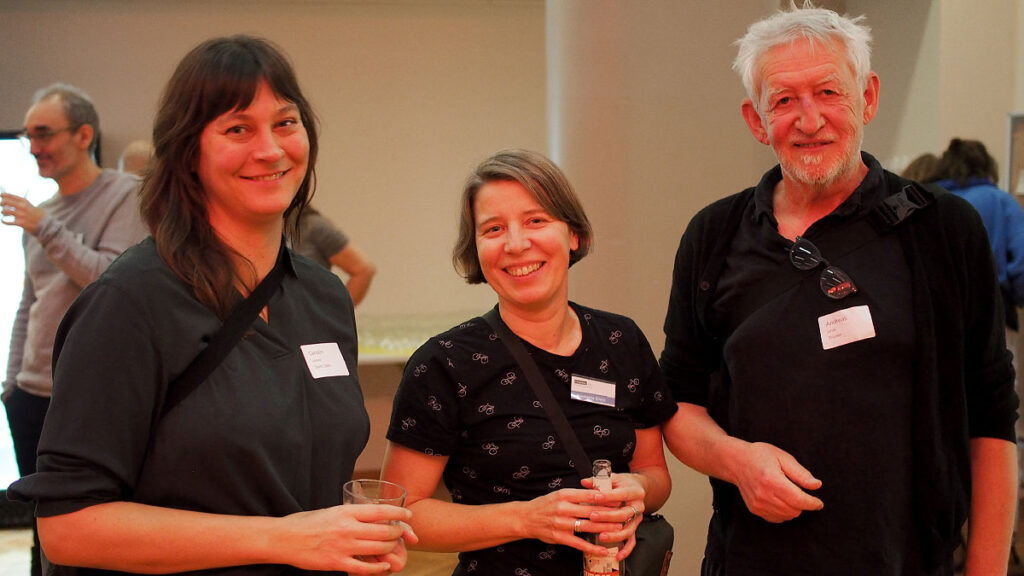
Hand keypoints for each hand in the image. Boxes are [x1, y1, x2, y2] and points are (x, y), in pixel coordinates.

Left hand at [1, 193, 45, 234]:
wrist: (45, 224)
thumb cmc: (35, 214)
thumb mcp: (29, 205)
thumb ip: (19, 202)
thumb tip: (7, 200)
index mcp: (24, 201)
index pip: (10, 196)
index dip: (3, 195)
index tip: (1, 196)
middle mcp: (22, 207)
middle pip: (5, 202)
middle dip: (2, 203)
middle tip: (2, 205)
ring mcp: (21, 215)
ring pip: (5, 211)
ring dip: (3, 212)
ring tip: (4, 213)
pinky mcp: (20, 223)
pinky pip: (7, 222)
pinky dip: (4, 221)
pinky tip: (4, 220)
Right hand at [275, 504, 414, 573]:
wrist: (284, 538)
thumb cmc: (306, 523)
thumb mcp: (331, 511)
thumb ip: (351, 514)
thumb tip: (371, 516)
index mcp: (346, 511)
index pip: (381, 510)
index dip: (399, 513)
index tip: (408, 515)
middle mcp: (347, 528)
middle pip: (384, 531)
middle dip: (398, 533)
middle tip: (401, 533)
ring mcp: (343, 546)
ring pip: (379, 548)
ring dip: (390, 548)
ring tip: (393, 547)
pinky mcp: (337, 563)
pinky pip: (365, 568)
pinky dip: (379, 568)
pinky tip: (385, 566)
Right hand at [517, 488, 622, 557]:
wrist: (525, 518)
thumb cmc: (545, 505)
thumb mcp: (559, 495)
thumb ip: (577, 495)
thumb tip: (598, 494)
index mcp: (564, 495)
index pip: (588, 495)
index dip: (605, 498)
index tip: (618, 500)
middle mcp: (563, 508)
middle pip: (591, 511)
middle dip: (609, 514)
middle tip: (624, 514)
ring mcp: (561, 524)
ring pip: (588, 526)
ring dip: (605, 528)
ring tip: (619, 529)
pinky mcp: (559, 537)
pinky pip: (579, 543)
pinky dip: (592, 547)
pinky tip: (603, 549)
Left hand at [583, 473, 645, 560]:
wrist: (639, 488)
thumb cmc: (623, 483)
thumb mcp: (613, 478)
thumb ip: (599, 480)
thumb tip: (584, 482)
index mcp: (634, 491)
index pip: (621, 494)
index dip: (607, 497)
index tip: (594, 497)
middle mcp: (638, 506)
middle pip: (624, 514)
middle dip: (607, 516)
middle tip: (592, 516)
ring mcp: (638, 519)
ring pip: (628, 529)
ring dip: (614, 535)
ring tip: (601, 537)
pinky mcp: (635, 528)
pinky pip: (632, 541)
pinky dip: (626, 550)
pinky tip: (617, 556)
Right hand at [732, 442, 822, 522]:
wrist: (736, 461)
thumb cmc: (760, 455)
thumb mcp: (782, 457)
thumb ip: (800, 473)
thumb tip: (816, 485)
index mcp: (772, 480)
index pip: (798, 500)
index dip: (812, 503)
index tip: (819, 502)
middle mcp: (763, 495)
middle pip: (794, 510)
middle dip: (803, 504)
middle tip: (801, 492)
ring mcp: (758, 504)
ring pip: (787, 516)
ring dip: (794, 508)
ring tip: (789, 493)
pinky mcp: (755, 509)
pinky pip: (777, 518)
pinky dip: (784, 512)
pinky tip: (781, 499)